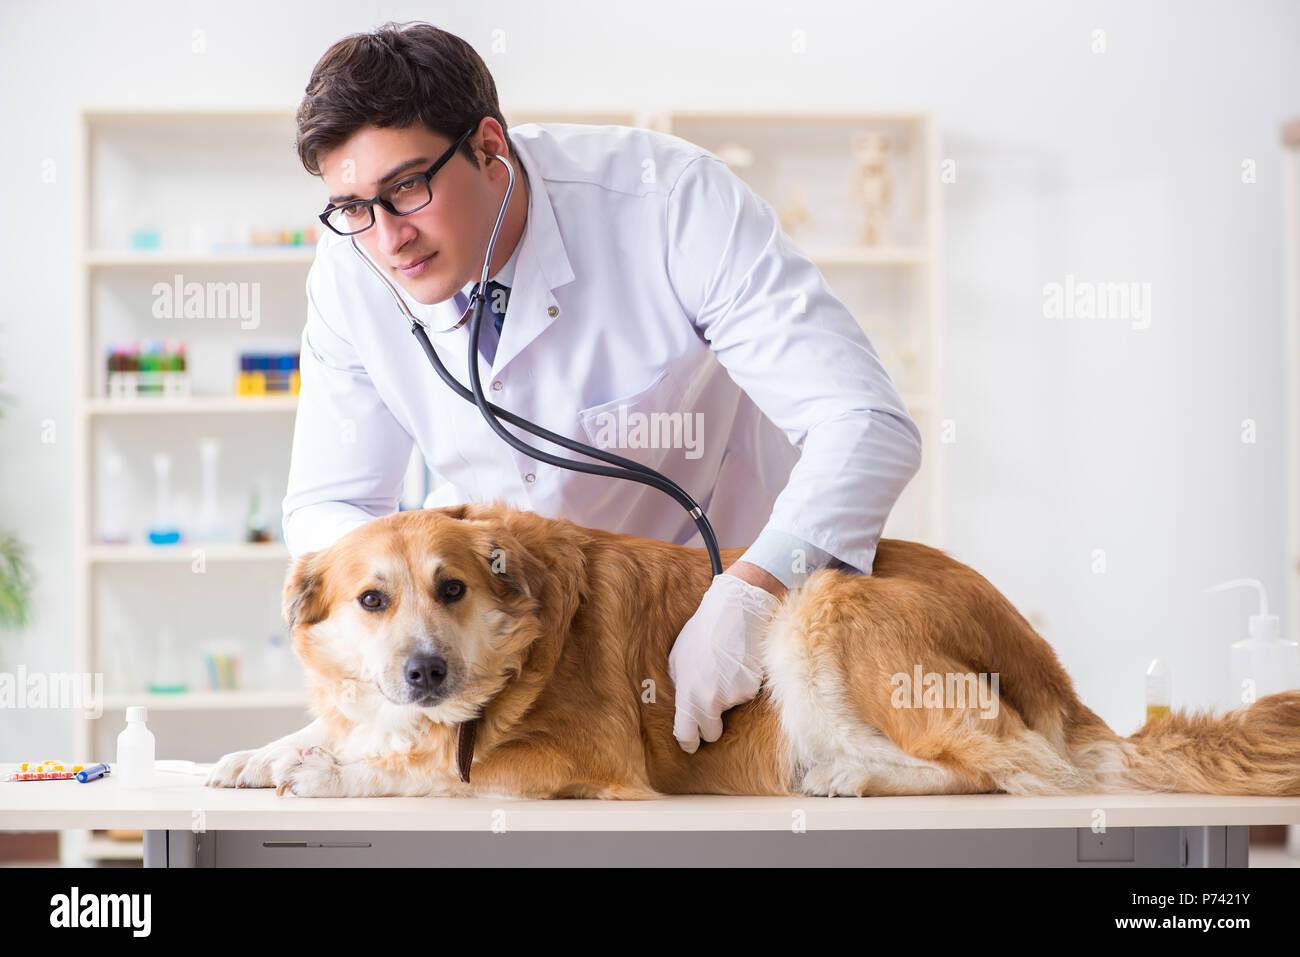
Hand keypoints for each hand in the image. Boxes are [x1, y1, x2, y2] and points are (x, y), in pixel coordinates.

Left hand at [668, 572, 781, 753]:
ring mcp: (733, 695)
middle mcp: (710, 699)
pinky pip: (746, 696)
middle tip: (711, 704)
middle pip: (711, 732)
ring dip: (729, 696)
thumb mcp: (678, 656)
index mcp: (687, 692)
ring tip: (726, 667)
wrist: (737, 610)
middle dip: (711, 724)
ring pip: (731, 710)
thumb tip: (678, 705)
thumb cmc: (704, 631)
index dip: (689, 742)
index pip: (686, 733)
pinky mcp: (753, 689)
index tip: (691, 744)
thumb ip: (677, 684)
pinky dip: (743, 685)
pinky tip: (739, 663)